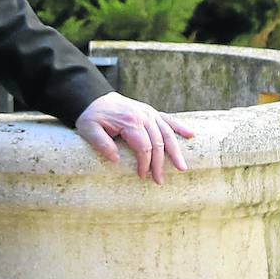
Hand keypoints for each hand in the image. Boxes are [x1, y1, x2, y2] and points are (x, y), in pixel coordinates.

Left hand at [75, 91, 193, 184]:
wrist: (94, 97)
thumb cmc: (92, 116)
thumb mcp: (88, 129)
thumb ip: (101, 144)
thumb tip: (116, 159)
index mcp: (130, 121)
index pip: (144, 146)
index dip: (145, 163)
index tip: (142, 176)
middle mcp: (143, 116)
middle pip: (158, 143)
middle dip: (160, 164)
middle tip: (159, 181)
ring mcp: (149, 113)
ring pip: (167, 133)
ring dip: (175, 151)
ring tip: (182, 167)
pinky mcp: (151, 112)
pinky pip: (168, 119)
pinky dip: (180, 127)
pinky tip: (191, 135)